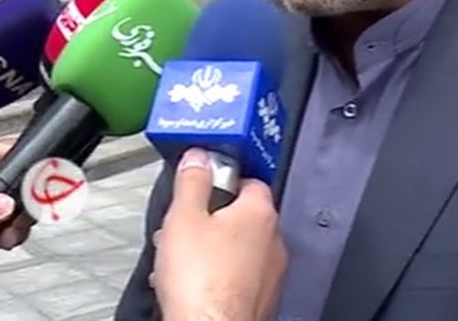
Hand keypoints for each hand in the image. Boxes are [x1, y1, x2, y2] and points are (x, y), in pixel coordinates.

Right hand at [152, 149, 286, 320]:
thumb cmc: (201, 283)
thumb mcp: (183, 217)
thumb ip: (192, 181)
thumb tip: (198, 158)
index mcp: (259, 213)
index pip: (249, 179)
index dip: (223, 179)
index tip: (203, 182)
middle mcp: (274, 241)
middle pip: (244, 215)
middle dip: (214, 218)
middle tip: (187, 226)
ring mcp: (271, 273)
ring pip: (241, 248)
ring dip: (216, 248)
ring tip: (186, 259)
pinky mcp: (263, 298)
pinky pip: (241, 276)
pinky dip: (222, 274)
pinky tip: (197, 282)